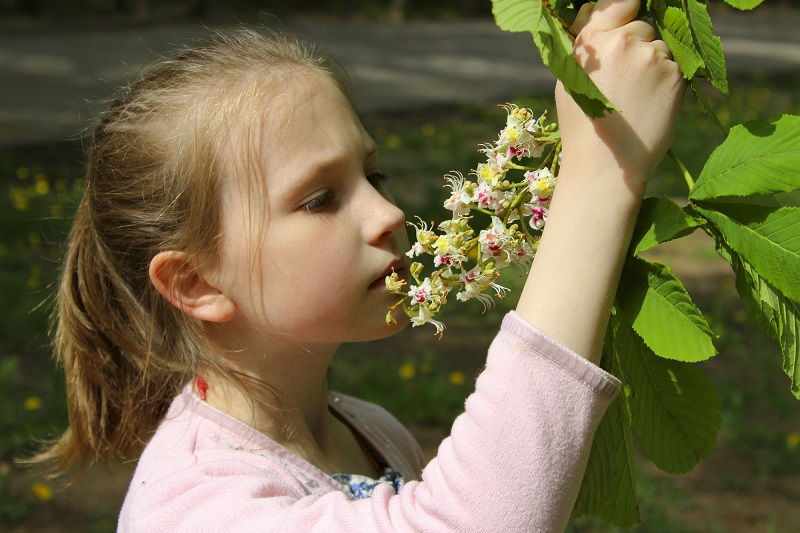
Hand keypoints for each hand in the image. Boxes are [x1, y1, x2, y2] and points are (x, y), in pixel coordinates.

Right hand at [556, 0, 684, 182]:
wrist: (606, 165)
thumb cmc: (583, 125)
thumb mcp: (570, 80)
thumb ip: (586, 42)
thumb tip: (598, 10)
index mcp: (592, 41)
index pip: (617, 1)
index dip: (624, 7)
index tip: (628, 15)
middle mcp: (623, 42)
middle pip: (641, 25)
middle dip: (637, 45)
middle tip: (624, 82)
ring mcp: (652, 57)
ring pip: (661, 46)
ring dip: (654, 65)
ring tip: (636, 98)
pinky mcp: (675, 76)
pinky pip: (675, 67)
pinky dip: (667, 82)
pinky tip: (650, 105)